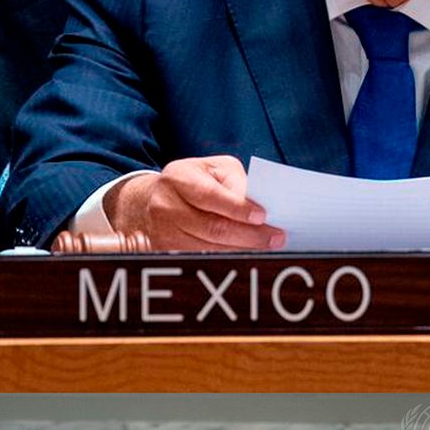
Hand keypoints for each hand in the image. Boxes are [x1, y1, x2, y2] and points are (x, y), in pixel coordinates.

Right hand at [106, 156, 284, 250]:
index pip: (209, 195)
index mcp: (178, 177)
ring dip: (243, 251)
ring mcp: (164, 232)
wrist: (152, 199)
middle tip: (277, 238)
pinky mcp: (166, 252)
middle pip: (212, 228)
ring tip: (268, 249)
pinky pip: (202, 260)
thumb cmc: (194, 181)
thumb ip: (236, 183)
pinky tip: (247, 257)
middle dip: (249, 235)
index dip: (237, 208)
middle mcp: (166, 206)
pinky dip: (228, 260)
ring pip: (210, 249)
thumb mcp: (213, 169)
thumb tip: (259, 206)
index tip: (262, 216)